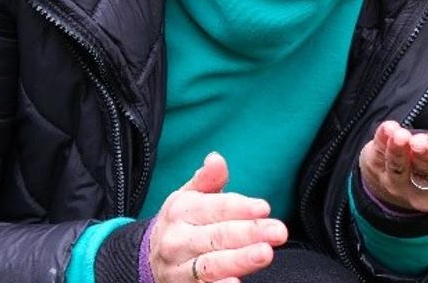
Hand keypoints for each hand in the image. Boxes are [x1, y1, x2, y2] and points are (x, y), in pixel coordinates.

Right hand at [148, 153, 289, 282]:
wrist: (148, 259)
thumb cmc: (181, 223)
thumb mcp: (188, 197)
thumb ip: (207, 180)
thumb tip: (216, 159)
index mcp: (180, 211)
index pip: (214, 208)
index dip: (240, 208)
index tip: (264, 208)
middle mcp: (177, 239)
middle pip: (217, 236)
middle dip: (249, 233)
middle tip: (279, 232)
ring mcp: (179, 268)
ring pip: (211, 264)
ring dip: (239, 260)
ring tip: (265, 254)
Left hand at [356, 120, 427, 211]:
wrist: (417, 174)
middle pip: (426, 177)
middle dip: (424, 159)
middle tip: (423, 142)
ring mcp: (400, 185)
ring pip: (399, 171)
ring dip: (399, 152)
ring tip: (401, 134)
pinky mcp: (378, 171)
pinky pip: (377, 160)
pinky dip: (380, 144)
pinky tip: (386, 128)